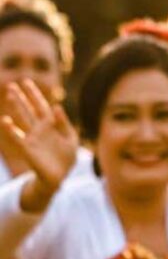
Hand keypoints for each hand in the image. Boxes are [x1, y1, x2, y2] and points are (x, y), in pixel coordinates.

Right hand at [0, 79, 77, 193]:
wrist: (59, 176)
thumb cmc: (66, 158)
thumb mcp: (71, 140)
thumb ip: (64, 124)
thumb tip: (57, 106)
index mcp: (51, 125)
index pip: (41, 106)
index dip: (34, 94)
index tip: (26, 82)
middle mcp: (39, 129)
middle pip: (29, 110)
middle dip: (21, 98)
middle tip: (12, 86)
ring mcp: (32, 137)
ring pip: (22, 119)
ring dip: (16, 106)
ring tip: (10, 94)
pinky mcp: (27, 148)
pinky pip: (17, 137)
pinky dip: (10, 130)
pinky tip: (5, 121)